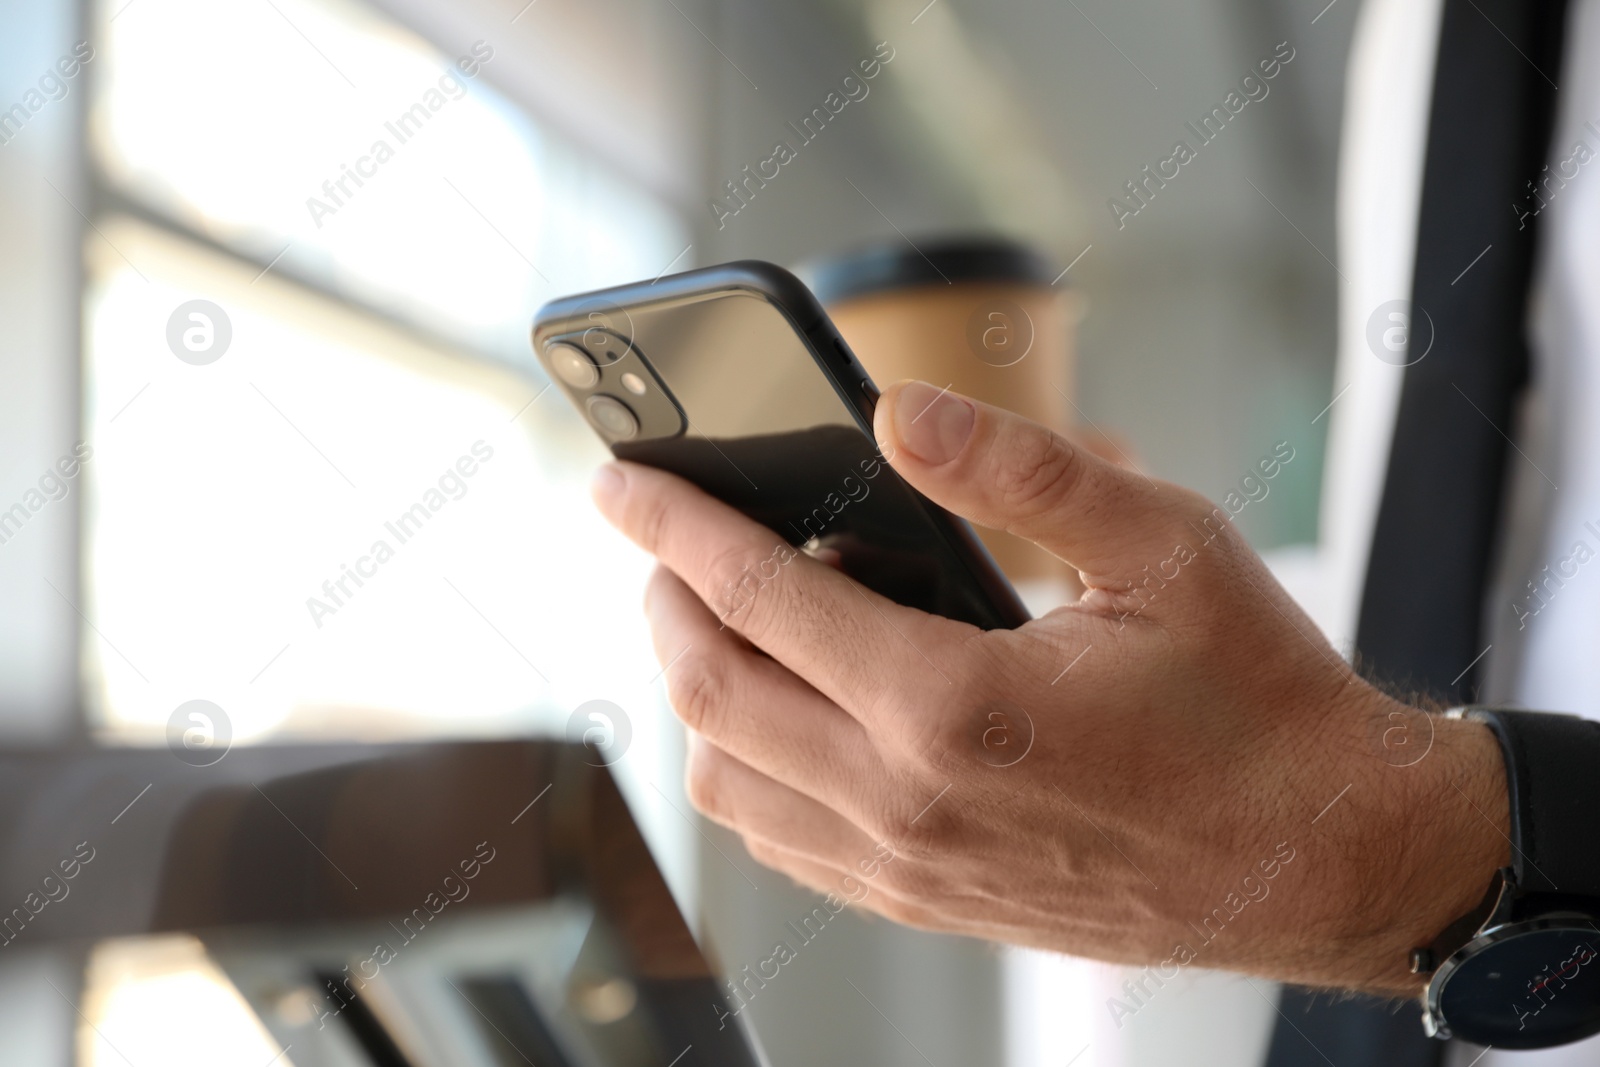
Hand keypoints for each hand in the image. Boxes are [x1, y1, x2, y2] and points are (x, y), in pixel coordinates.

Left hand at [590, 379, 1509, 994]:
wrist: (1322, 858)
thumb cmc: (1256, 703)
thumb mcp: (1164, 548)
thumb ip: (1018, 470)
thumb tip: (897, 411)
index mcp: (955, 705)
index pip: (758, 597)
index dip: (676, 526)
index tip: (622, 481)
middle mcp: (908, 799)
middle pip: (710, 694)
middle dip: (664, 602)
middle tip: (667, 541)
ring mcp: (909, 866)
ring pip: (726, 782)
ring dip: (699, 690)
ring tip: (730, 620)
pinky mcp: (926, 902)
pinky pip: (781, 842)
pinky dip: (747, 767)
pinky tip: (790, 711)